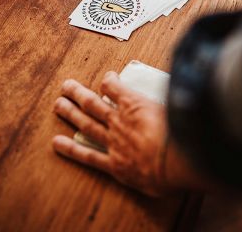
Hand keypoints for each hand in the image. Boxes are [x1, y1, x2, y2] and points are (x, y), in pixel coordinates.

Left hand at [52, 72, 169, 196]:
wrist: (177, 162)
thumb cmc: (183, 134)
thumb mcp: (178, 107)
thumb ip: (171, 100)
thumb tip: (181, 90)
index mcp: (134, 104)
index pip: (114, 87)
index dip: (108, 81)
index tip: (108, 78)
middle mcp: (119, 121)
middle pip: (92, 103)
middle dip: (77, 93)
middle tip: (66, 86)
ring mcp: (113, 142)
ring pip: (86, 124)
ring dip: (70, 114)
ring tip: (58, 105)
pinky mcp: (114, 164)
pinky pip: (88, 155)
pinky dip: (72, 149)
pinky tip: (58, 143)